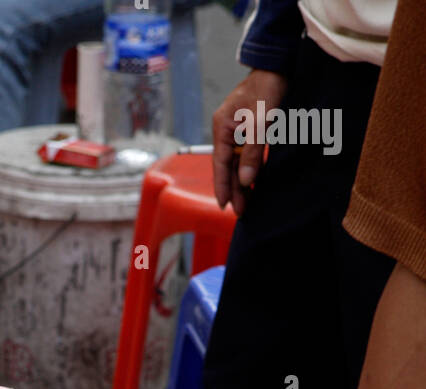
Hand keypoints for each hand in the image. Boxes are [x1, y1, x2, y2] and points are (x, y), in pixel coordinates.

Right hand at [212, 68, 288, 213]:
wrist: (279, 65)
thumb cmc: (268, 87)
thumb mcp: (260, 121)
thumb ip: (251, 151)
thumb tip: (244, 180)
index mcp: (222, 126)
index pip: (220, 163)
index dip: (222, 185)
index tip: (224, 205)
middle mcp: (226, 130)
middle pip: (228, 166)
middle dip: (233, 188)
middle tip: (239, 212)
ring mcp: (237, 130)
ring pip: (237, 162)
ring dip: (241, 182)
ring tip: (246, 203)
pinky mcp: (249, 129)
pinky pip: (246, 154)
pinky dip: (249, 169)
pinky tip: (253, 182)